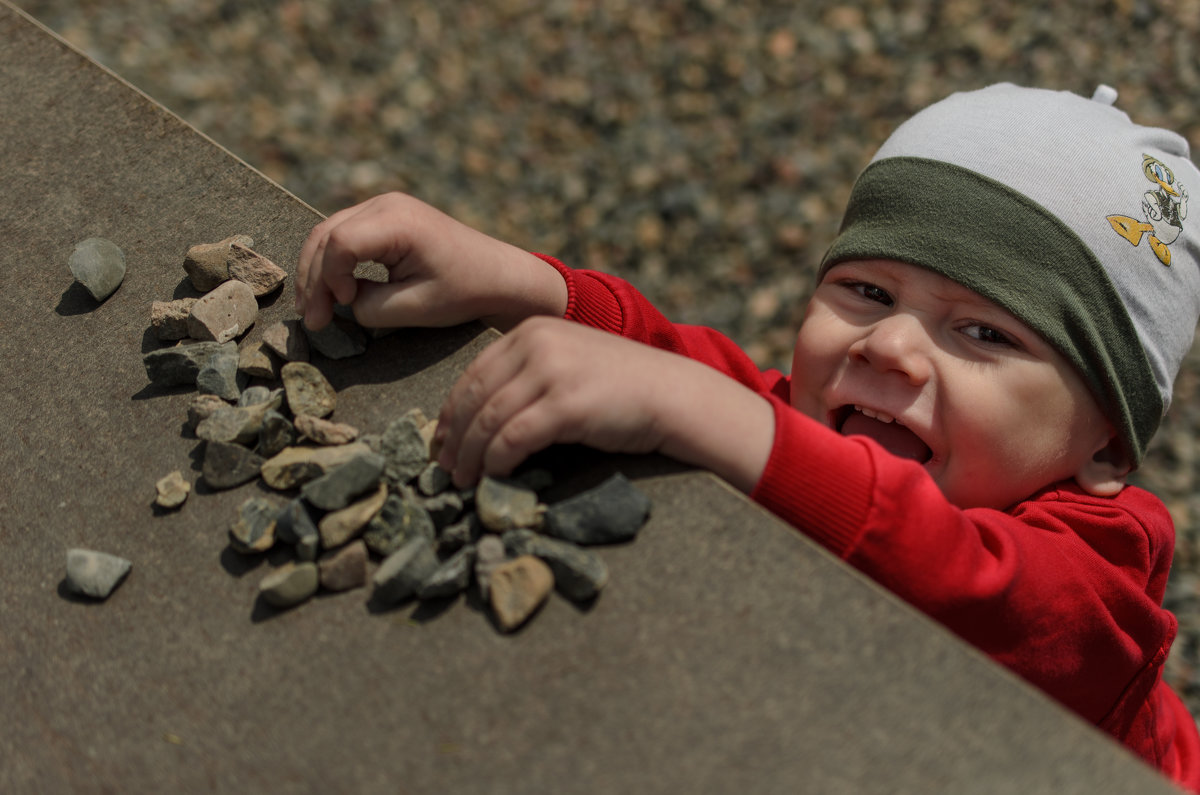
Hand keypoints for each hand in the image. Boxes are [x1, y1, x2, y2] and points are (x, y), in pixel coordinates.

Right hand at [294, 192, 566, 330]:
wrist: (497, 275)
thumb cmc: (464, 292)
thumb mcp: (415, 308)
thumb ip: (369, 307)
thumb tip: (340, 302)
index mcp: (398, 221)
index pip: (339, 244)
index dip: (331, 279)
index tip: (345, 306)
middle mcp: (386, 203)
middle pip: (326, 234)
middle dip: (312, 279)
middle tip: (311, 321)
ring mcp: (384, 205)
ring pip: (329, 232)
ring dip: (317, 271)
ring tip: (314, 310)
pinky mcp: (385, 216)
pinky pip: (344, 234)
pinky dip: (332, 263)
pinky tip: (330, 292)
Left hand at [435, 317, 774, 491]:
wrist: (674, 395)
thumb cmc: (624, 386)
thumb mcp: (570, 361)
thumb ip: (530, 373)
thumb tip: (486, 414)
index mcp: (532, 331)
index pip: (474, 373)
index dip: (451, 410)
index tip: (442, 440)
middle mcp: (536, 344)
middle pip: (474, 396)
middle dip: (453, 437)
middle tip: (444, 468)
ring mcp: (550, 373)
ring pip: (487, 420)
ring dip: (470, 456)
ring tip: (463, 481)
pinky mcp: (564, 406)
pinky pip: (512, 439)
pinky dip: (496, 462)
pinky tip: (494, 477)